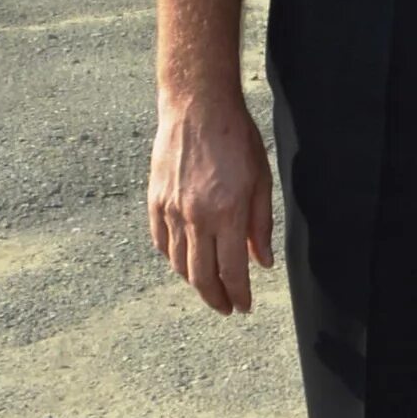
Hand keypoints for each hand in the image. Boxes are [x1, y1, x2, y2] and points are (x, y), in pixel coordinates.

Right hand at [149, 84, 276, 314]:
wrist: (197, 109)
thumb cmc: (236, 140)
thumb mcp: (261, 181)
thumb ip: (261, 225)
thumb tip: (262, 262)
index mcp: (227, 213)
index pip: (232, 270)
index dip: (239, 294)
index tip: (244, 306)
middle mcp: (195, 217)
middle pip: (201, 275)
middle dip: (215, 298)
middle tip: (226, 308)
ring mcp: (171, 210)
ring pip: (178, 262)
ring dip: (194, 282)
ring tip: (208, 287)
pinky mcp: (155, 201)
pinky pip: (161, 242)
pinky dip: (173, 258)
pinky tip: (184, 262)